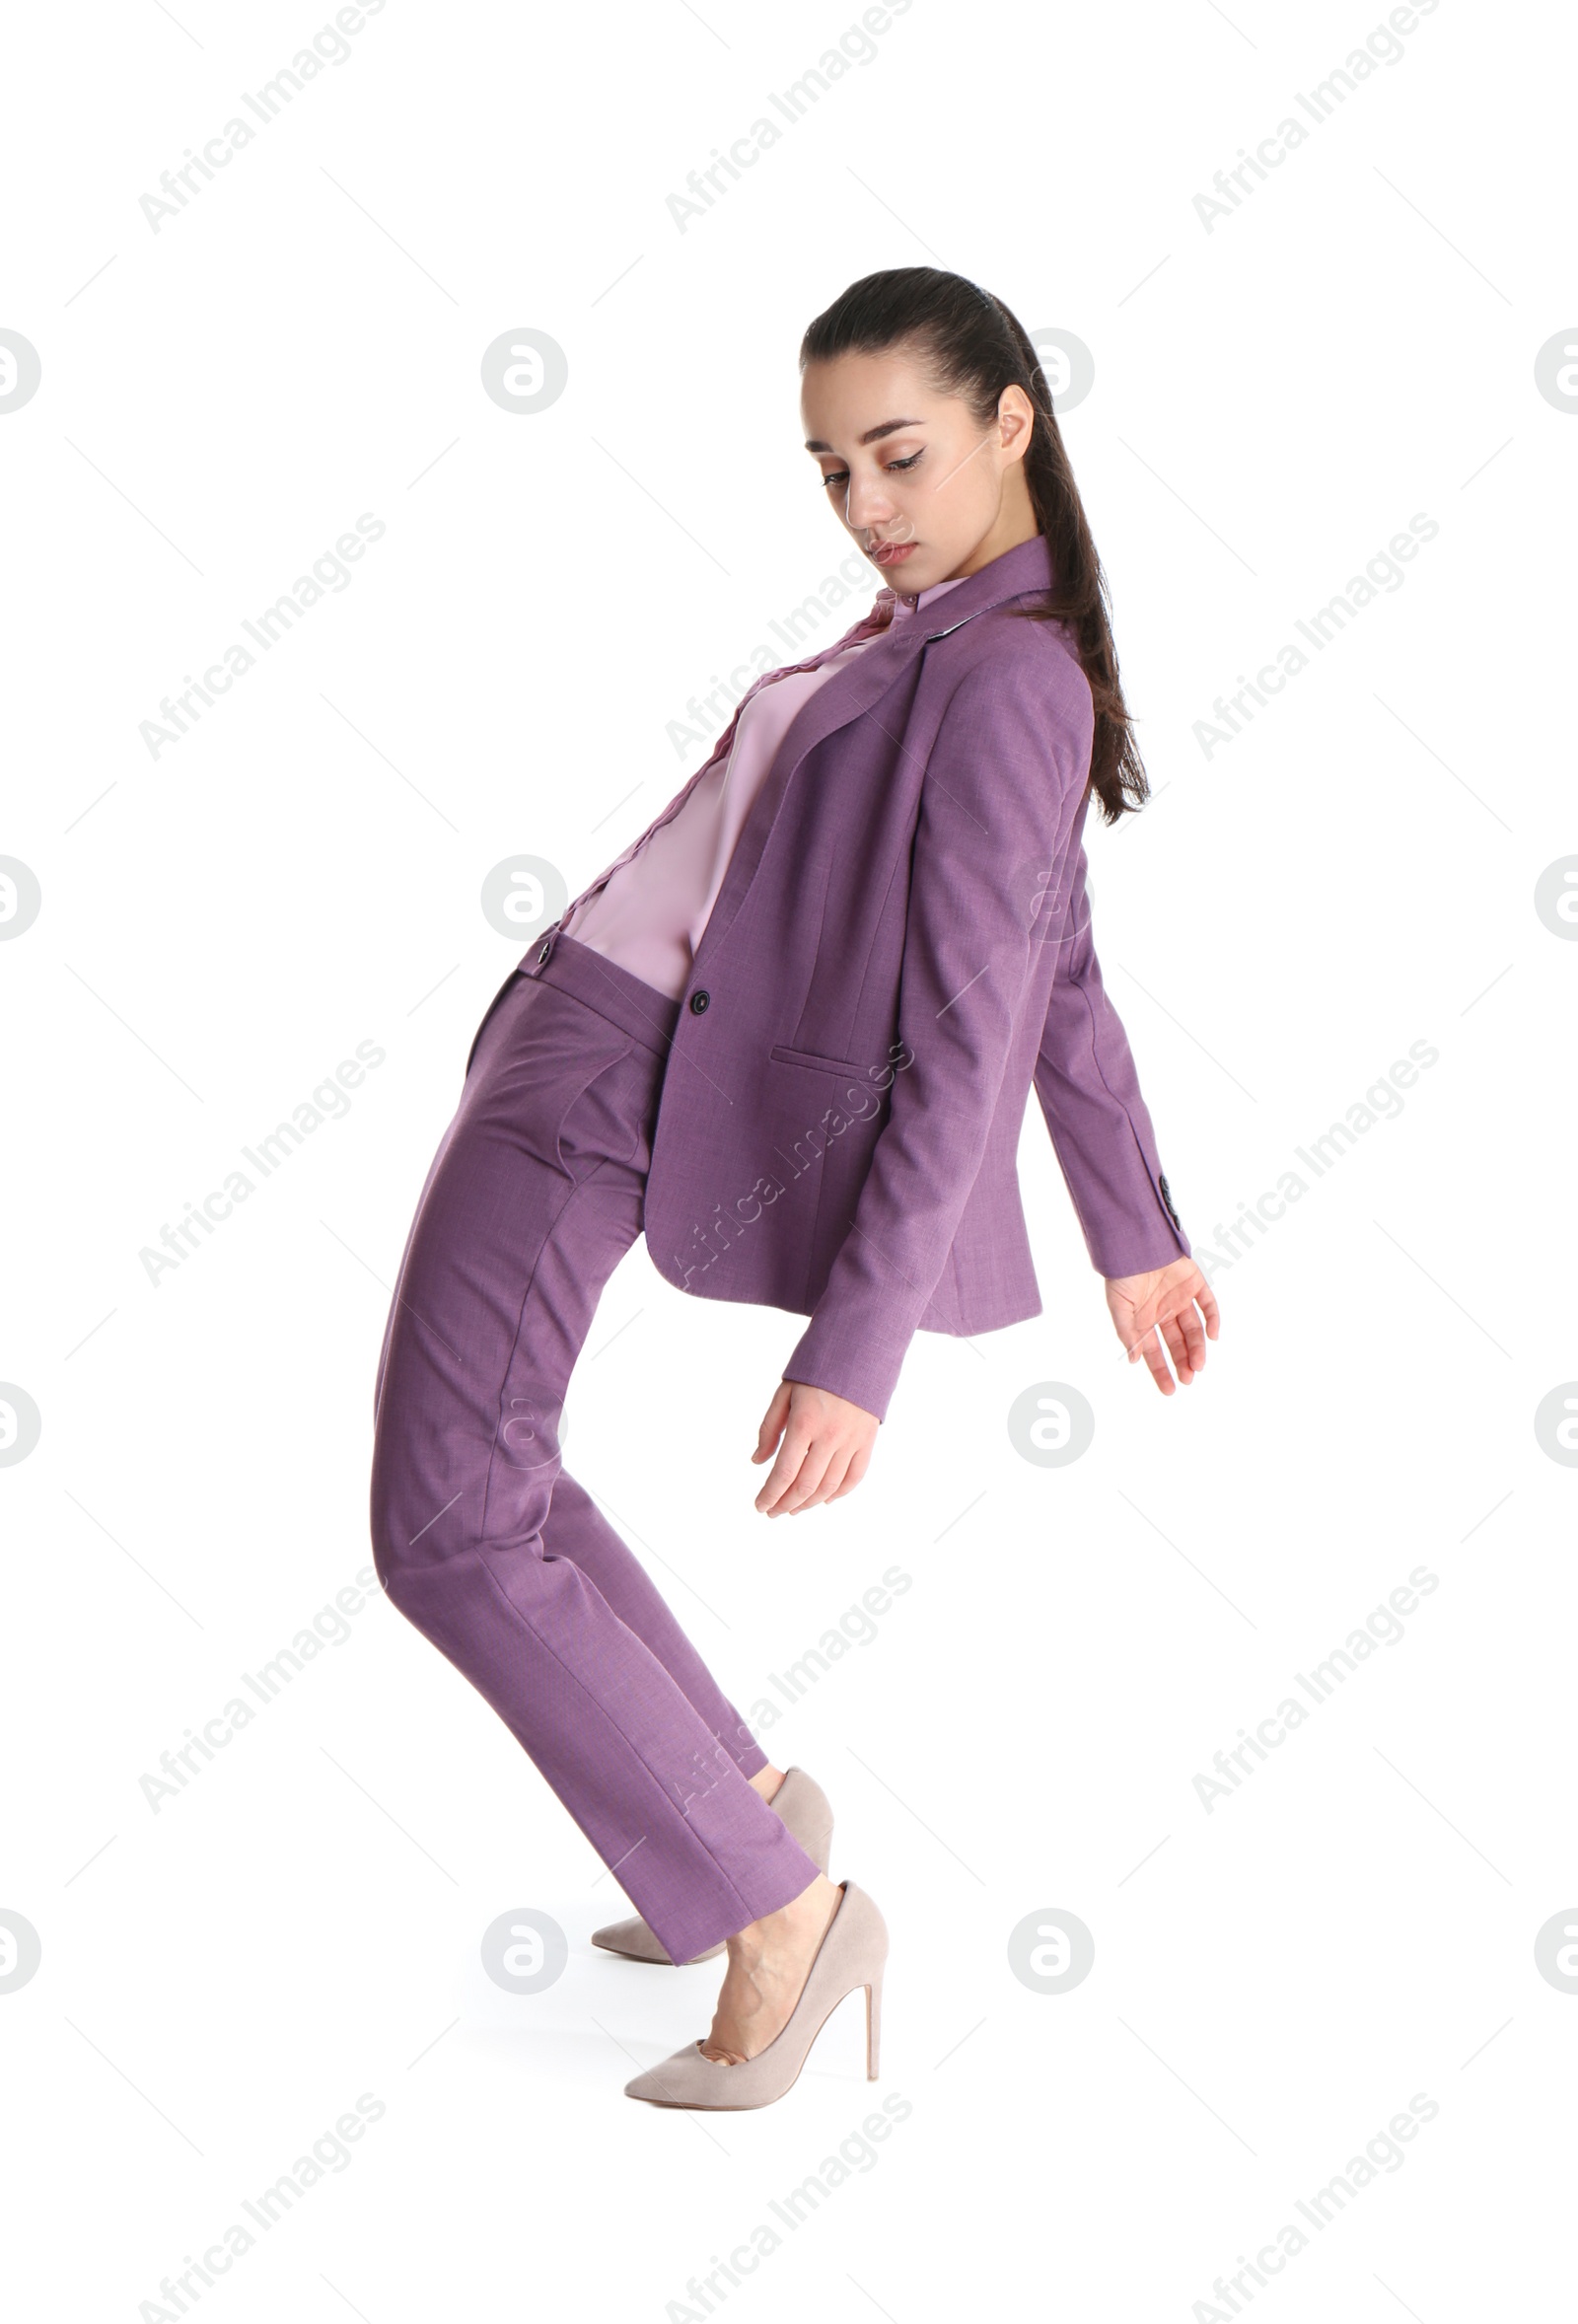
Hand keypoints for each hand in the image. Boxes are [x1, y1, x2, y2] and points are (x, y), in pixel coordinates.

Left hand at [752, 1379, 878, 1513]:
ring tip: (794, 1509)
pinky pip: (855, 1477)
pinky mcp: (868, 1440)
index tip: (760, 1506)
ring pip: (829, 1486)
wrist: (858, 1352)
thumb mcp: (784, 1393)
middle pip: (806, 1485)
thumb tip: (758, 1461)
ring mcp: (852, 1440)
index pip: (785, 1471)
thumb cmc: (815, 1371)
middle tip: (773, 1511)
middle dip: (786, 1504)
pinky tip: (824, 1499)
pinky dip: (839, 1494)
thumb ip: (769, 1428)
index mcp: (804, 1422)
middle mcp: (830, 1435)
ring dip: (809, 1503)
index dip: (770, 1494)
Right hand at [1105, 1257, 1219, 1392]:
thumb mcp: (1118, 1307)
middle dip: (1183, 1362)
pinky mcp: (1195, 1283)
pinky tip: (1213, 1337)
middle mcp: (1164, 1312)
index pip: (1154, 1351)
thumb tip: (1133, 1360)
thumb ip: (1127, 1333)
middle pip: (1177, 1343)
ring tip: (1198, 1365)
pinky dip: (1213, 1320)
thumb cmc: (1121, 1274)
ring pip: (1194, 1329)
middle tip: (1188, 1379)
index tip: (1170, 1390)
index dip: (1161, 1370)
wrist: (1135, 1242)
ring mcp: (1180, 1298)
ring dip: (1198, 1347)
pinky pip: (1208, 1305)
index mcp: (1144, 1320)